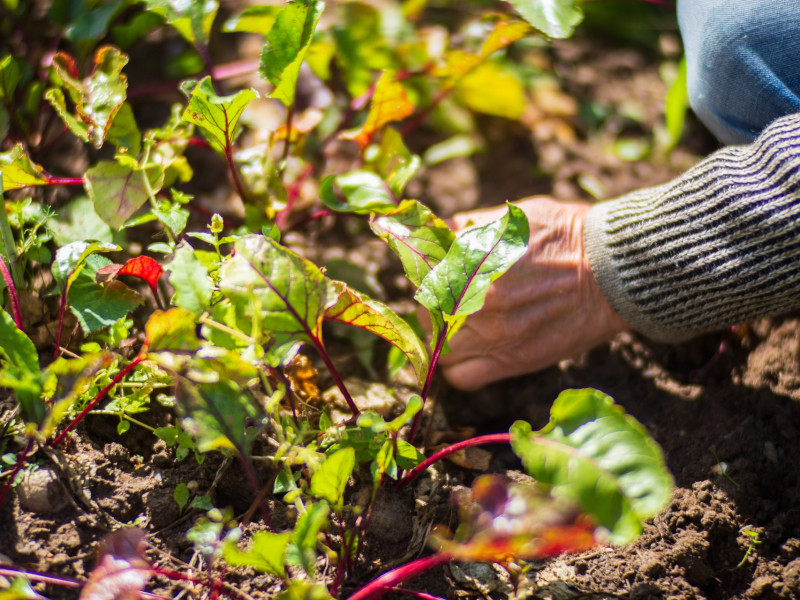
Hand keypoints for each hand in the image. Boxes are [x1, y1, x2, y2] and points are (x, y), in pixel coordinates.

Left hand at [438, 197, 628, 389]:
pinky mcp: (510, 362)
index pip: (421, 278)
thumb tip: (439, 235)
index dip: (428, 277)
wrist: (611, 270)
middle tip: (453, 300)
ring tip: (466, 325)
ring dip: (445, 337)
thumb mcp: (509, 216)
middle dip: (434, 305)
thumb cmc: (564, 235)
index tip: (440, 275)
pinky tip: (473, 351)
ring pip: (438, 348)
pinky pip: (461, 377)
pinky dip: (459, 368)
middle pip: (426, 313)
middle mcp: (473, 301)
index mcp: (469, 262)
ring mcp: (491, 336)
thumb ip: (466, 227)